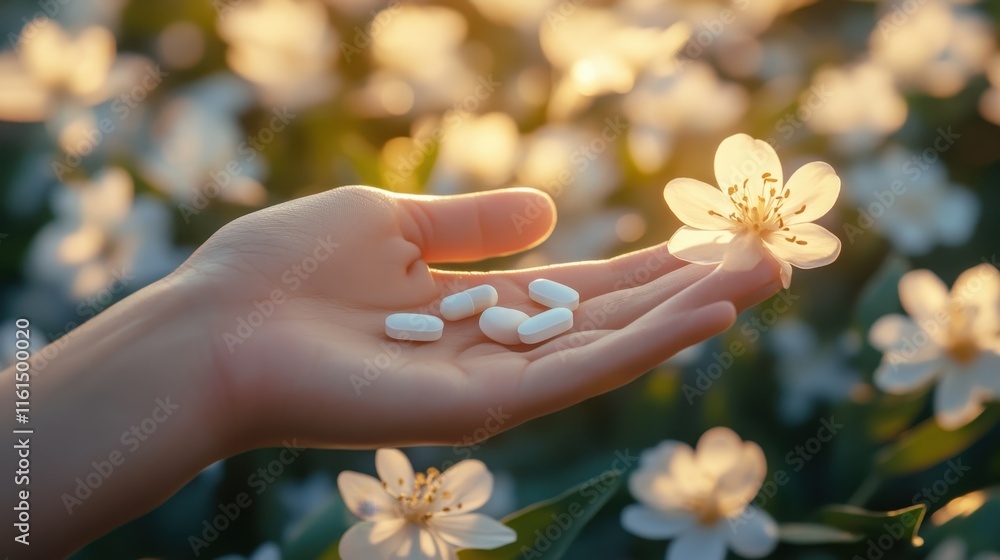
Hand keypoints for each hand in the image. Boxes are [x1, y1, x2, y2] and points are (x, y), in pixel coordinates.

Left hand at [177, 186, 782, 448]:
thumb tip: (552, 208)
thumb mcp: (391, 222)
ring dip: (689, 315)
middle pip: (610, 323)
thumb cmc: (283, 269)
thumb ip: (472, 223)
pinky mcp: (480, 408)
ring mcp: (490, 386)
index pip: (579, 290)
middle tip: (768, 262)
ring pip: (611, 351)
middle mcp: (491, 352)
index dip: (645, 269)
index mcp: (471, 307)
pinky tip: (706, 313)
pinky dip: (648, 344)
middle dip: (687, 293)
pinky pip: (579, 375)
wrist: (215, 329)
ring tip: (761, 279)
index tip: (708, 242)